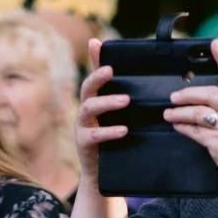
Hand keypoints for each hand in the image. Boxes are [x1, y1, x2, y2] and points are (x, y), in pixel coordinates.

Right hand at [73, 39, 128, 194]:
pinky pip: (94, 135)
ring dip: (106, 102)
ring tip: (125, 100)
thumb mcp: (119, 117)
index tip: (96, 43)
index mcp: (94, 101)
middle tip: (112, 71)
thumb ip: (124, 96)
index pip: (94, 75)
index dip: (93, 59)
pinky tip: (123, 130)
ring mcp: (83, 127)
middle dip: (97, 77)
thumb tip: (135, 78)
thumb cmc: (112, 140)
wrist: (102, 173)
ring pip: (88, 108)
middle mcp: (86, 111)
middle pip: (86, 88)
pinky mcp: (84, 144)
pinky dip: (109, 132)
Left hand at [161, 39, 217, 193]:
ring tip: (169, 113)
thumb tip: (213, 97)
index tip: (213, 43)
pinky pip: (195, 131)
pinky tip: (177, 126)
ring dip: (180, 112)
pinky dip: (183, 128)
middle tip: (174, 97)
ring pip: (198, 112)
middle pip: (209, 94)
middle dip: (188, 95)